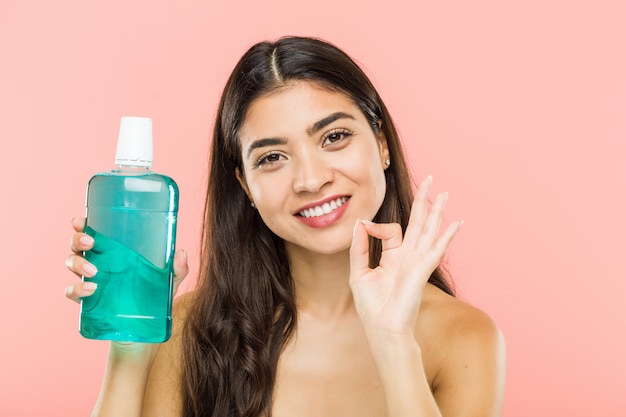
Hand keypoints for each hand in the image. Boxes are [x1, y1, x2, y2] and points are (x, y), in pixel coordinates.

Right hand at [64, 217, 188, 302]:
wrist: (142, 333)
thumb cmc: (153, 299)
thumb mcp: (168, 282)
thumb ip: (177, 269)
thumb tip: (180, 253)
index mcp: (113, 253)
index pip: (94, 233)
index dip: (83, 225)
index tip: (80, 221)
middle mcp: (98, 263)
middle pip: (78, 244)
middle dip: (78, 239)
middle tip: (90, 242)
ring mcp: (90, 282)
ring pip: (72, 263)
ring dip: (78, 262)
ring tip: (94, 271)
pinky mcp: (88, 302)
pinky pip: (72, 292)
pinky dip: (76, 288)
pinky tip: (91, 289)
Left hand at [349, 176, 462, 338]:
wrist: (383, 329)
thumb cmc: (372, 307)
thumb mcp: (359, 273)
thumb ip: (359, 247)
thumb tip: (360, 222)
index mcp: (394, 257)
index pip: (391, 230)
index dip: (375, 226)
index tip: (364, 227)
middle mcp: (409, 257)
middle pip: (418, 223)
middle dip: (423, 201)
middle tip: (430, 180)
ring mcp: (417, 262)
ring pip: (429, 230)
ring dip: (437, 212)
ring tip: (444, 193)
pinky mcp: (422, 270)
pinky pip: (436, 249)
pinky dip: (447, 236)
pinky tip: (457, 223)